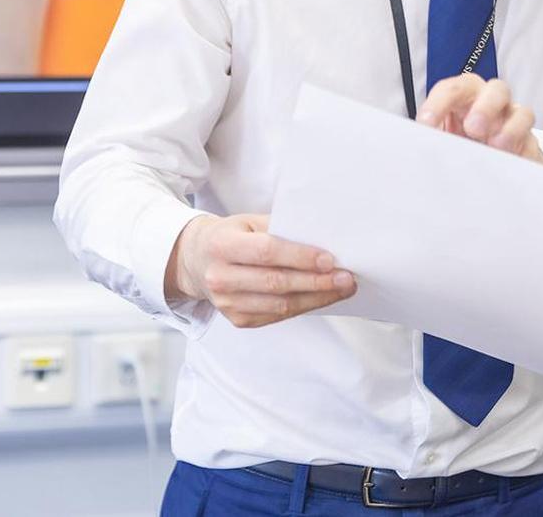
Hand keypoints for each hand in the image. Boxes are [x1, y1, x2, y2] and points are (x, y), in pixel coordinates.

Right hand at [165, 214, 357, 328]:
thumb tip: (322, 239)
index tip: (330, 260)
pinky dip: (303, 307)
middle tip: (346, 278)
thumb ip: (279, 228)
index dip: (300, 257)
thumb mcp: (248, 221)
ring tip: (342, 289)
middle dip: (316, 282)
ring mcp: (227, 303)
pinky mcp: (237, 320)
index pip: (266, 252)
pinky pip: (276, 316)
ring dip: (316, 298)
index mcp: (223, 245)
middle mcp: (220, 277)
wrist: (195, 261)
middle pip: (276, 283)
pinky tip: (321, 298)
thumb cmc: (230, 236)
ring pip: (279, 305)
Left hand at [417, 73, 542, 164]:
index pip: (453, 89)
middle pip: (497, 89)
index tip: (426, 124)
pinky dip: (523, 151)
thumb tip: (414, 143)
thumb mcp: (440, 146)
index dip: (439, 102)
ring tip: (497, 146)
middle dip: (485, 106)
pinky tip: (511, 162)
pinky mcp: (529, 148)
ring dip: (510, 128)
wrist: (484, 180)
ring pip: (523, 113)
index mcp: (464, 102)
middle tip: (473, 129)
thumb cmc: (459, 154)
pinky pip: (534, 144)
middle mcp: (492, 108)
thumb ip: (431, 141)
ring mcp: (514, 126)